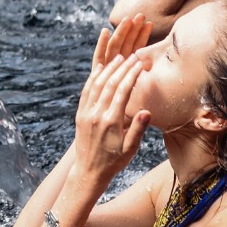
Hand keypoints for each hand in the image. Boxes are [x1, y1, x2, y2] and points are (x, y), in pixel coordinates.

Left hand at [73, 17, 152, 179]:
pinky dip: (93, 78)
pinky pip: (86, 91)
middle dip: (122, 68)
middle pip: (110, 84)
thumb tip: (146, 111)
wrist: (89, 171)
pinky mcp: (80, 114)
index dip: (132, 75)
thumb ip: (137, 130)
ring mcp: (86, 113)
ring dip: (108, 69)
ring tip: (119, 58)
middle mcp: (96, 114)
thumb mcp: (130, 149)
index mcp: (111, 122)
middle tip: (132, 56)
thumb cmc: (114, 161)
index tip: (140, 64)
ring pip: (96, 85)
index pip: (122, 92)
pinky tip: (100, 68)